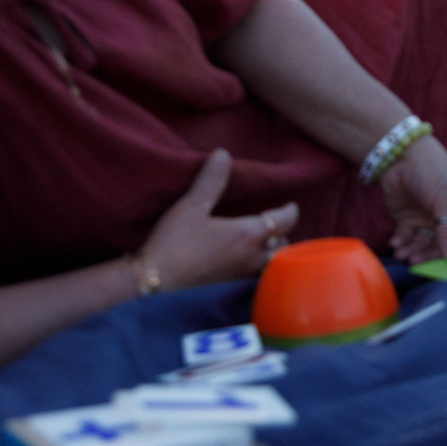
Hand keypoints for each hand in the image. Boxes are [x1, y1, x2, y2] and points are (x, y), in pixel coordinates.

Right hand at [137, 149, 297, 291]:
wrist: (154, 284)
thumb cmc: (174, 243)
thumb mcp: (192, 206)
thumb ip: (211, 181)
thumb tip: (223, 154)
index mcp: (248, 234)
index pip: (283, 221)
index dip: (290, 211)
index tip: (292, 206)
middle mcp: (252, 258)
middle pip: (282, 246)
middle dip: (281, 235)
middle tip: (276, 226)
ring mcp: (242, 278)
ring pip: (271, 266)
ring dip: (274, 256)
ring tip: (267, 248)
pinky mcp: (230, 291)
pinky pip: (256, 280)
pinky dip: (260, 272)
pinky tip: (246, 269)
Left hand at [378, 134, 446, 263]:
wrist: (402, 155)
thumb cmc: (434, 173)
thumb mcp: (445, 201)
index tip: (444, 270)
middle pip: (442, 247)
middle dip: (427, 254)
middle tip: (414, 260)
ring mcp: (429, 221)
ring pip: (423, 245)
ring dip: (412, 250)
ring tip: (401, 253)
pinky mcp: (410, 221)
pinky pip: (407, 238)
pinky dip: (401, 242)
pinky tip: (395, 242)